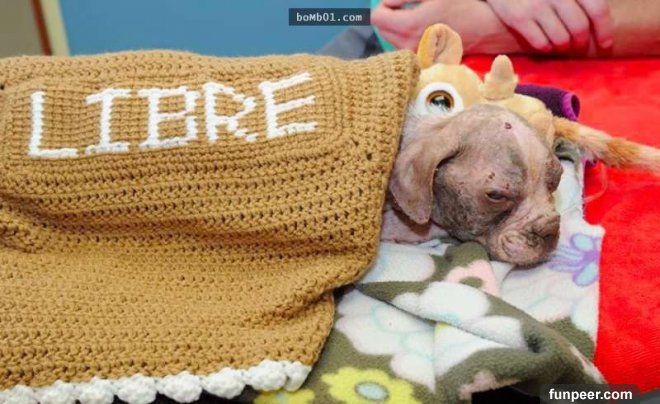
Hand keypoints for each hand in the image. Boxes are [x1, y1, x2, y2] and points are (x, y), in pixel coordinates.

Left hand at [371, 0, 477, 50]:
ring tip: (421, 18)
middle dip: (391, 16)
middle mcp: (409, 45)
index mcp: (410, 26)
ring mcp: (416, 55)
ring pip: (391, 38)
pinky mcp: (423, 61)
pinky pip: (403, 47)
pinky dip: (407, 37)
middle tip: (411, 8)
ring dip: (399, 26)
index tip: (401, 2)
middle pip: (381, 29)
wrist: (486, 28)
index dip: (385, 5)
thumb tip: (386, 2)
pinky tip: (425, 30)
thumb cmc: (464, 4)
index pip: (376, 18)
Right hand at [485, 0, 613, 50]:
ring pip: (561, 39)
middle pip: (579, 28)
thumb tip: (600, 19)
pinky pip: (540, 43)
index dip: (604, 29)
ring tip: (562, 45)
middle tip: (579, 46)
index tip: (605, 43)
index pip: (597, 9)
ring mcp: (536, 6)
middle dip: (581, 42)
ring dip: (563, 47)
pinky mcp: (519, 18)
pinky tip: (546, 43)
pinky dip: (546, 48)